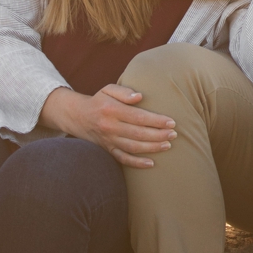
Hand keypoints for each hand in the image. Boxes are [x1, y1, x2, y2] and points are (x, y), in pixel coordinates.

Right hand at [41, 84, 176, 169]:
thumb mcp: (108, 89)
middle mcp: (109, 126)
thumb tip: (139, 97)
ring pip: (132, 147)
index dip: (156, 121)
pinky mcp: (107, 150)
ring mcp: (108, 140)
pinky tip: (151, 163)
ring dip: (152, 148)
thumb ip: (124, 91)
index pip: (138, 117)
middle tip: (174, 135)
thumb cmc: (99, 101)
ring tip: (168, 145)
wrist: (78, 116)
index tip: (171, 122)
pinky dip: (136, 163)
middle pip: (138, 133)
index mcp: (112, 110)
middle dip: (158, 135)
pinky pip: (122, 159)